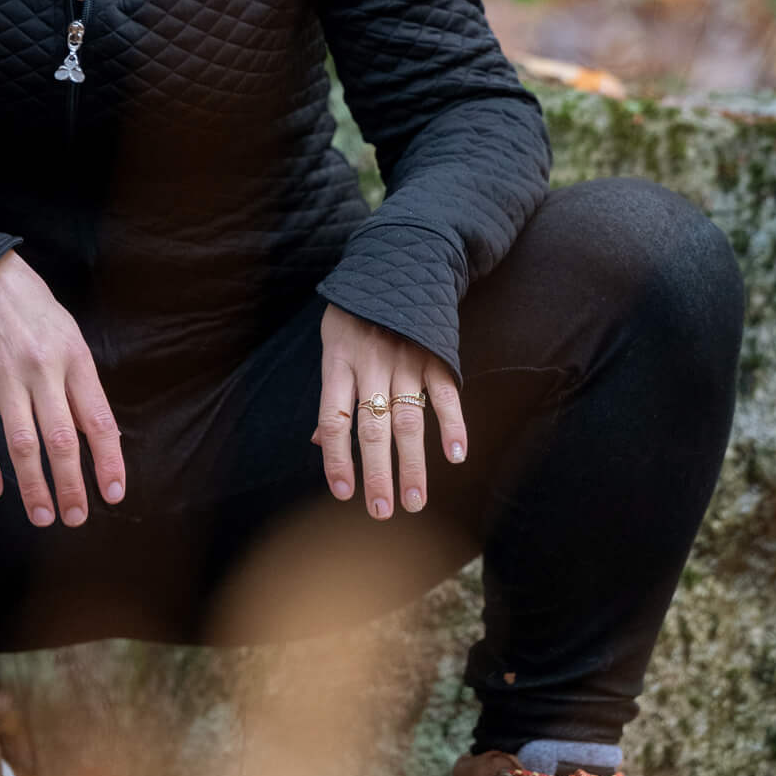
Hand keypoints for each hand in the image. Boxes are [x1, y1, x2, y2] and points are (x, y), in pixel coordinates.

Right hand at [0, 249, 125, 528]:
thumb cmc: (33, 313)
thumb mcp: (69, 337)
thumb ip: (79, 386)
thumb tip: (94, 440)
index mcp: (74, 358)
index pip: (98, 419)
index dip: (108, 460)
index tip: (113, 494)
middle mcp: (41, 368)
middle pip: (61, 438)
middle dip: (71, 484)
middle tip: (75, 517)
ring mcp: (4, 376)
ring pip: (21, 443)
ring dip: (32, 485)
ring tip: (43, 515)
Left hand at [313, 303, 465, 519]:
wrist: (396, 264)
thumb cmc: (356, 313)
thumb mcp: (331, 343)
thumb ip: (330, 392)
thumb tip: (318, 441)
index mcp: (339, 362)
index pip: (334, 419)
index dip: (337, 458)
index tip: (344, 494)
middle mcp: (371, 365)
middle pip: (373, 429)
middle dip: (378, 474)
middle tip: (382, 511)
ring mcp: (406, 360)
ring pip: (408, 421)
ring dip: (413, 464)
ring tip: (415, 501)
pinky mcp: (435, 356)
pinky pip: (445, 395)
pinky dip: (453, 425)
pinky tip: (456, 455)